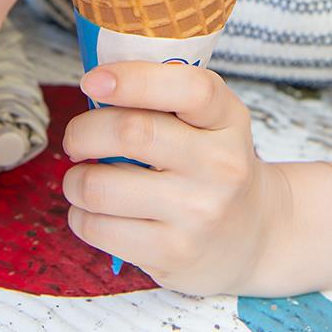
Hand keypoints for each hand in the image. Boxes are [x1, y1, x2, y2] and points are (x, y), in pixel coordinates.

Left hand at [62, 62, 292, 295]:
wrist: (256, 235)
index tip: (93, 80)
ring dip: (75, 180)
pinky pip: (99, 227)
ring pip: (101, 185)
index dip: (134, 79)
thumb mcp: (211, 122)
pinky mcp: (173, 253)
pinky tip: (93, 212)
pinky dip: (81, 216)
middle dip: (83, 131)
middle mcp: (220, 164)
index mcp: (227, 119)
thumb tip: (96, 86)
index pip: (189, 88)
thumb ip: (166, 98)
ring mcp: (198, 212)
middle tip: (76, 138)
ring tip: (82, 179)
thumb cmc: (214, 165)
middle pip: (131, 132)